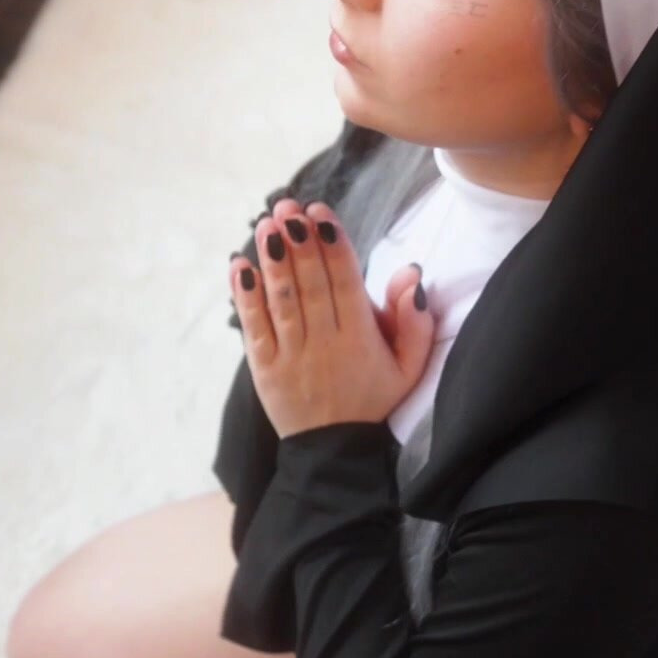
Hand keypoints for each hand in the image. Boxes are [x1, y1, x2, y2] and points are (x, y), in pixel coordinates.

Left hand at [232, 198, 434, 437]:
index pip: (346, 283)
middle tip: (289, 207)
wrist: (335, 450)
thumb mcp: (410, 366)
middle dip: (299, 242)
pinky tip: (240, 264)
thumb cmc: (375, 398)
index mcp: (362, 340)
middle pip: (311, 284)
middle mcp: (325, 344)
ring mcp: (292, 355)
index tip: (321, 213)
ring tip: (267, 224)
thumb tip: (411, 274)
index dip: (333, 245)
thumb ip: (416, 322)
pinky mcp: (264, 367)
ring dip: (273, 260)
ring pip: (282, 301)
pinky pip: (254, 326)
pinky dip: (245, 295)